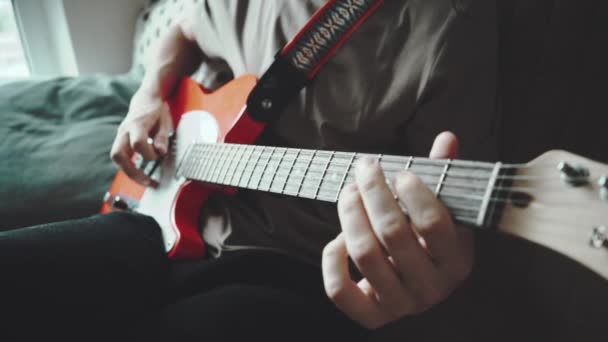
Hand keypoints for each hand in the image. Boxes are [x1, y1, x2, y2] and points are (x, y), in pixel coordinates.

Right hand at [110, 90, 172, 186]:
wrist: (146, 100)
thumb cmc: (157, 111)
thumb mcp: (165, 122)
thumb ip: (162, 138)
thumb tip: (160, 152)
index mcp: (137, 124)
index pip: (138, 143)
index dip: (149, 153)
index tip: (160, 154)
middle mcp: (124, 131)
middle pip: (118, 155)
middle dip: (132, 172)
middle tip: (148, 182)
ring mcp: (120, 136)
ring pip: (116, 158)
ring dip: (130, 172)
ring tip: (146, 181)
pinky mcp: (121, 141)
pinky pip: (121, 157)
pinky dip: (130, 168)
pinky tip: (142, 174)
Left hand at [322, 132, 473, 328]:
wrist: (418, 286)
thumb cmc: (428, 240)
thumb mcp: (443, 210)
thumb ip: (442, 176)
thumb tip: (446, 138)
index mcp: (456, 261)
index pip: (433, 224)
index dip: (413, 192)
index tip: (400, 172)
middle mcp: (431, 288)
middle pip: (393, 233)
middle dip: (374, 192)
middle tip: (366, 169)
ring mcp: (400, 305)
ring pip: (364, 254)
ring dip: (350, 214)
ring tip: (349, 191)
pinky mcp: (371, 316)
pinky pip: (339, 290)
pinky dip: (332, 259)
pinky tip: (337, 239)